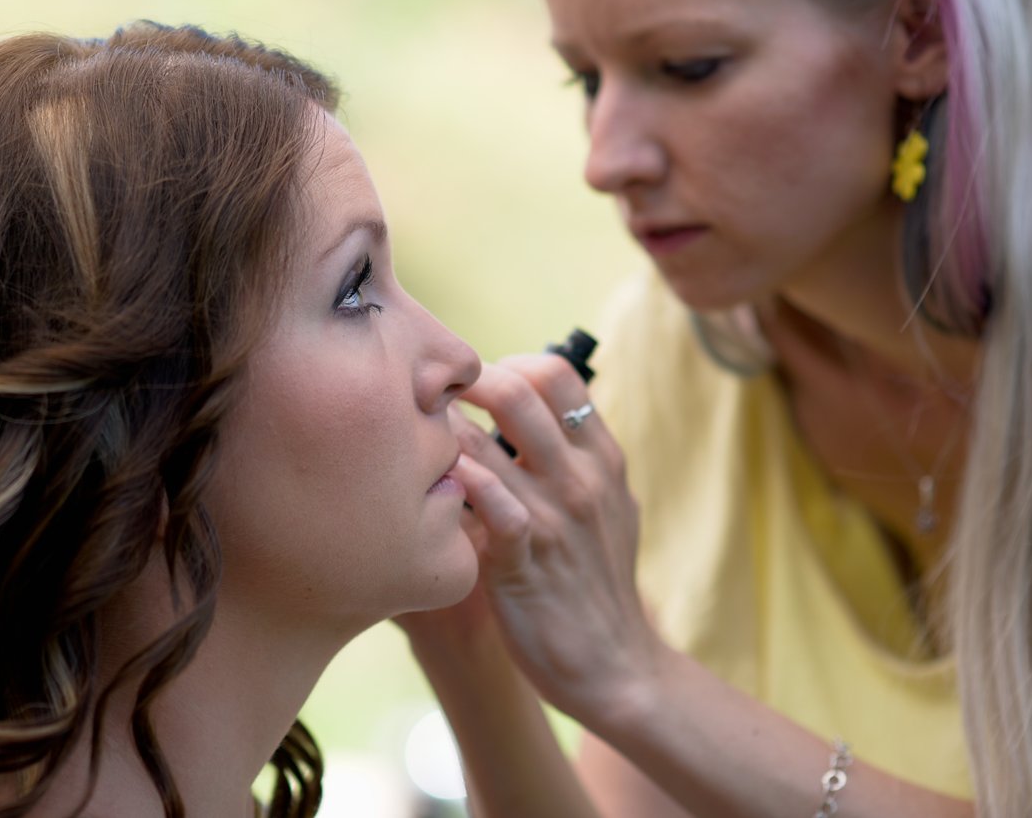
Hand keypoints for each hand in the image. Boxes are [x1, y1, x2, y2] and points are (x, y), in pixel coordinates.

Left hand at [451, 354, 661, 724]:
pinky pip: (486, 501)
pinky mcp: (525, 559)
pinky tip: (431, 484)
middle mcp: (582, 477)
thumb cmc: (595, 582)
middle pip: (519, 388)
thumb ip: (570, 461)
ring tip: (414, 438)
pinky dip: (454, 482)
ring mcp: (555, 516)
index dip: (505, 365)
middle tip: (431, 403)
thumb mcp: (604, 509)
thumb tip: (520, 416)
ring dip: (441, 430)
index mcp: (602, 458)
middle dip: (462, 382)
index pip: (555, 373)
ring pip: (488, 438)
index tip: (473, 388)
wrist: (617, 666)